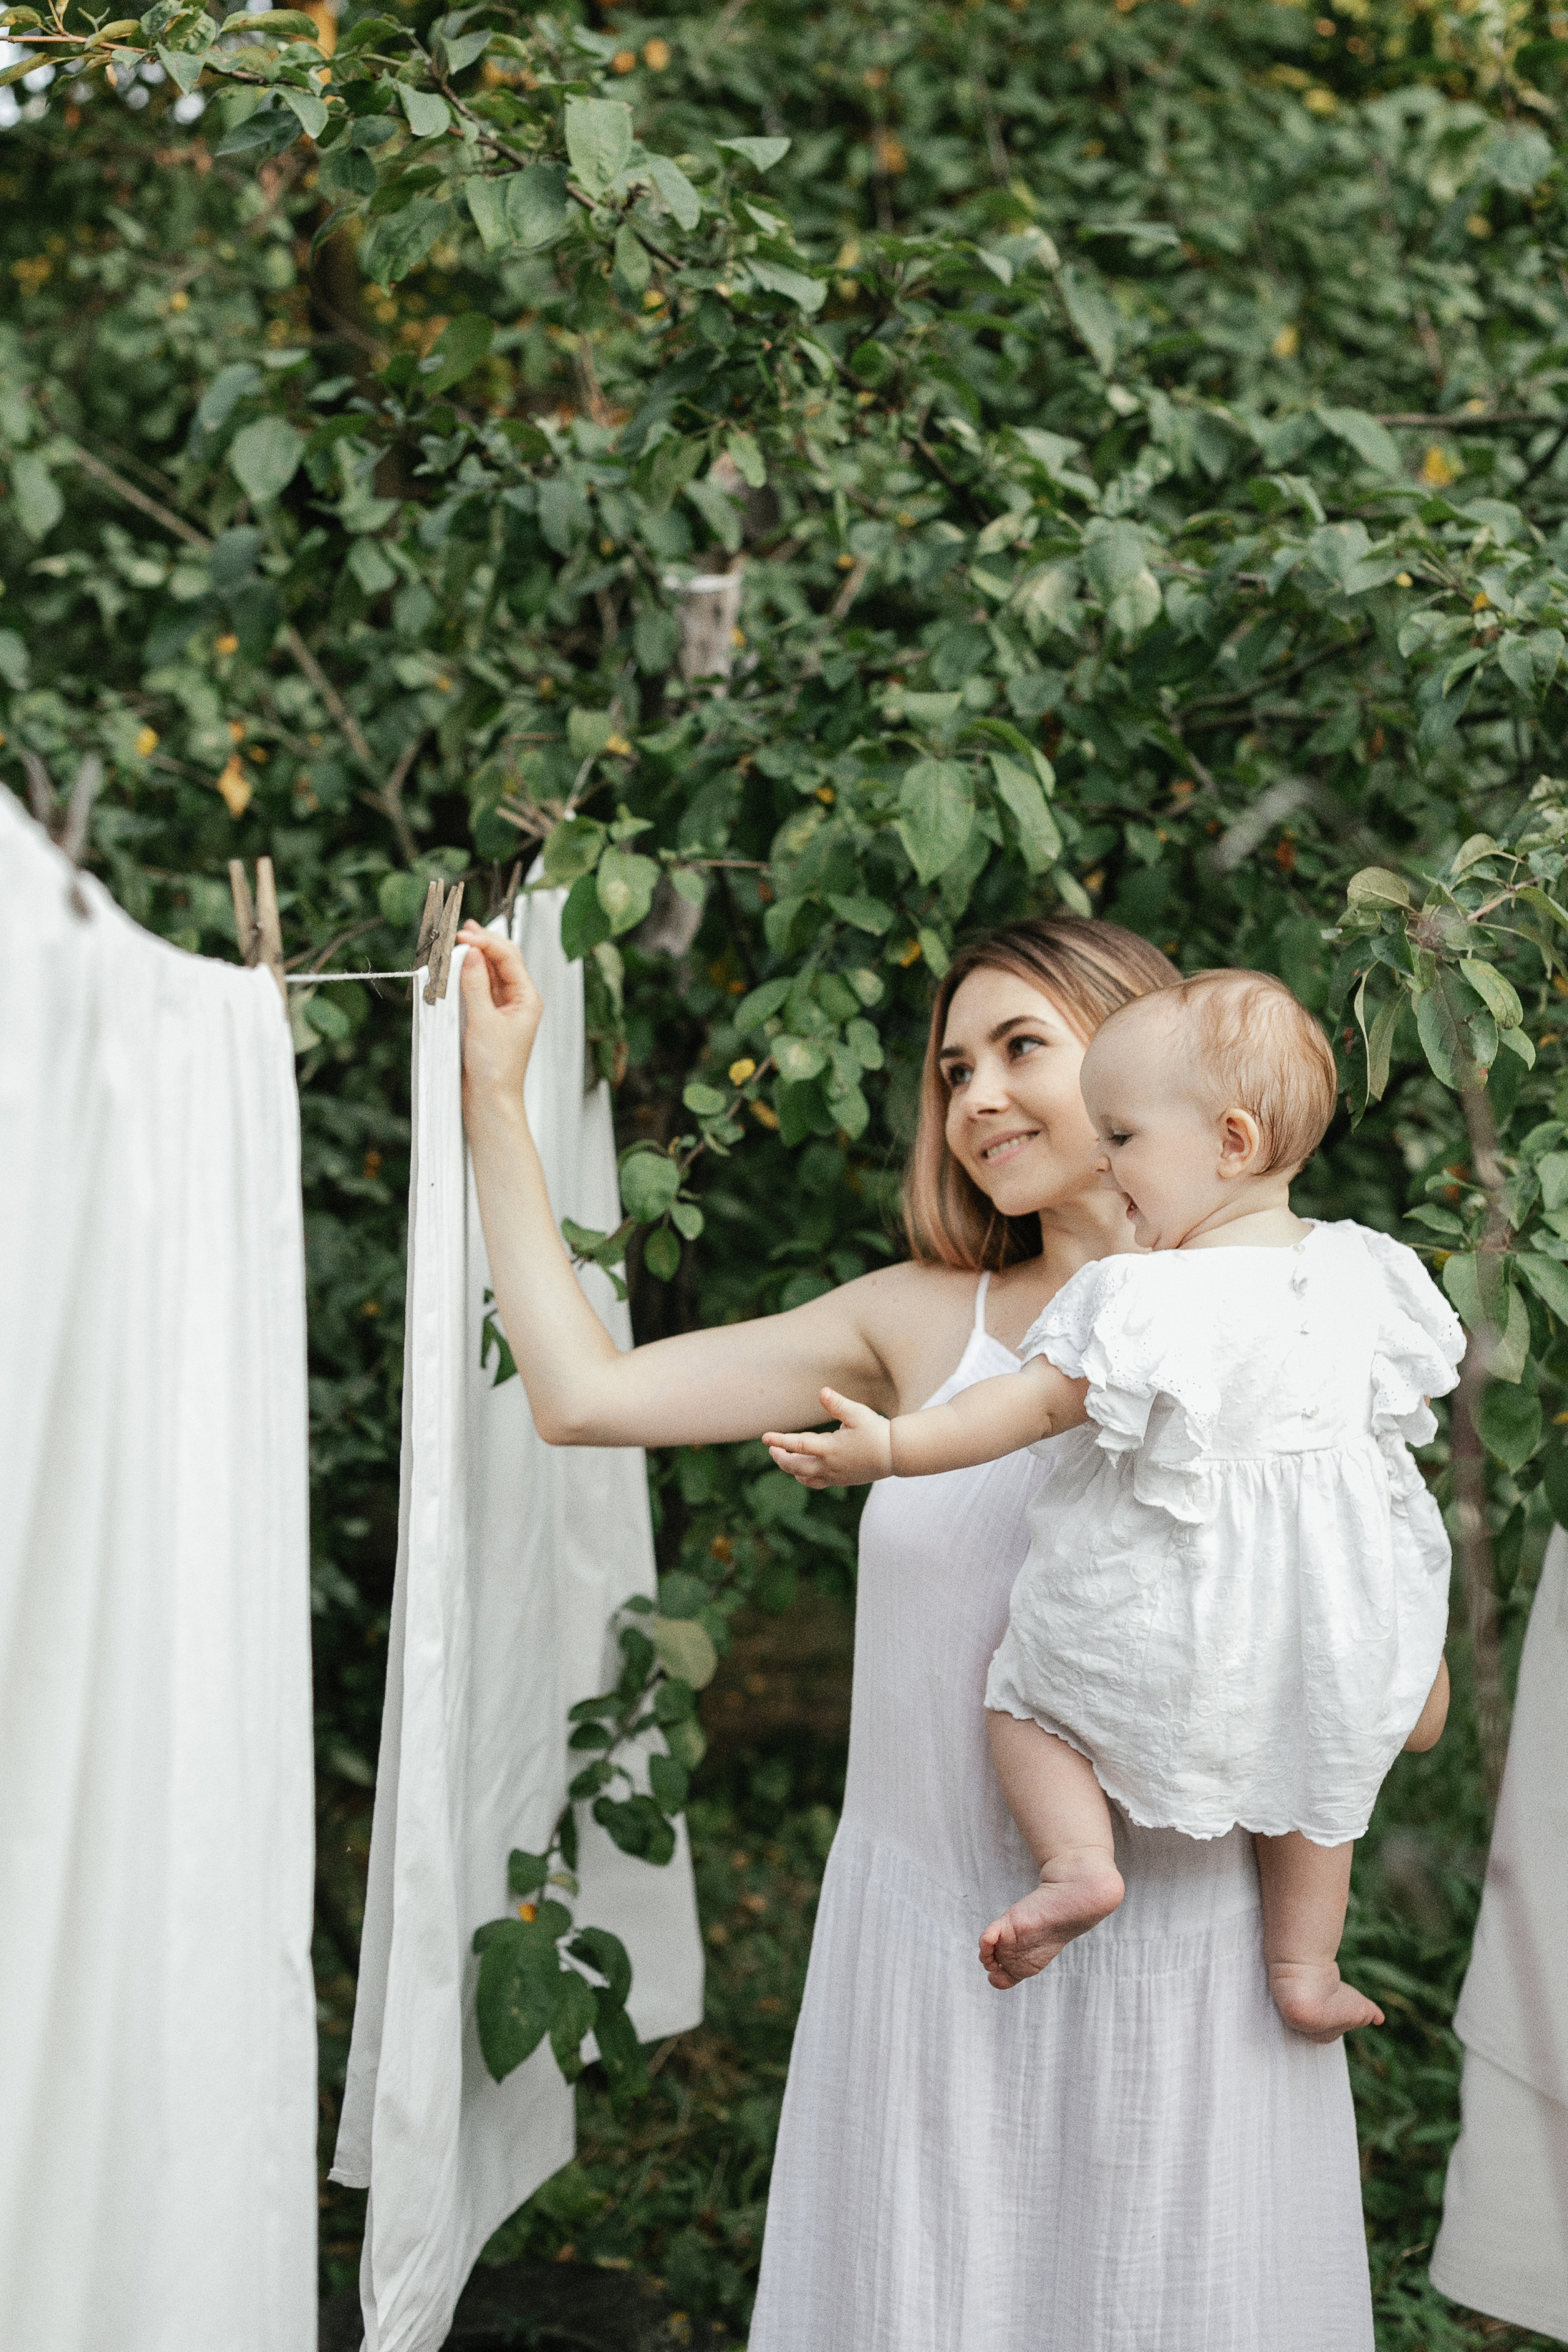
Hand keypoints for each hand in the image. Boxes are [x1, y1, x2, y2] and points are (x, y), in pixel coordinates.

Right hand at [458, 923, 543, 1109]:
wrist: (490, 1100)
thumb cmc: (496, 1069)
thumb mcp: (483, 1021)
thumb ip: (475, 984)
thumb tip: (471, 954)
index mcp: (527, 999)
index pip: (509, 957)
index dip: (487, 942)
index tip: (464, 935)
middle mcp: (518, 1001)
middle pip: (501, 961)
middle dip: (482, 943)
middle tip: (461, 929)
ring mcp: (503, 1009)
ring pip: (489, 974)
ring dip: (473, 958)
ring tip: (456, 944)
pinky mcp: (488, 1019)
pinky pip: (479, 989)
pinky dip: (467, 977)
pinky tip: (456, 968)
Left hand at [763, 1387, 893, 1487]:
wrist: (895, 1454)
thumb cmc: (877, 1431)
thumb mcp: (858, 1414)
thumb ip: (838, 1404)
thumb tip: (822, 1392)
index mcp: (829, 1448)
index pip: (797, 1445)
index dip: (779, 1441)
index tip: (764, 1437)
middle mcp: (829, 1465)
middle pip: (795, 1466)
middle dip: (780, 1457)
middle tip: (771, 1448)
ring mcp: (834, 1475)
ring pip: (804, 1476)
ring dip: (790, 1469)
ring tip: (783, 1459)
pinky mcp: (841, 1480)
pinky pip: (816, 1482)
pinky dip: (804, 1477)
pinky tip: (802, 1472)